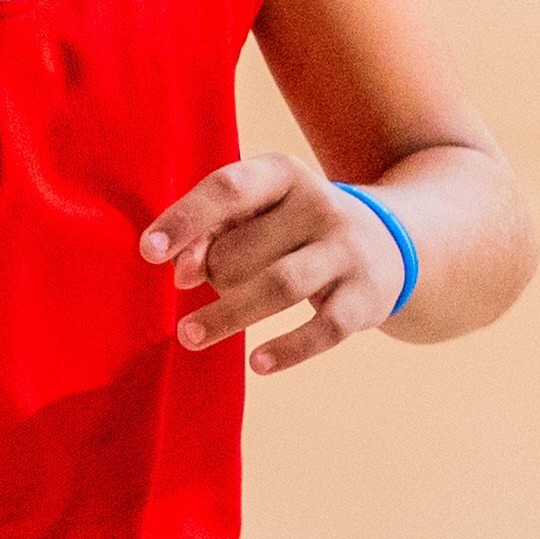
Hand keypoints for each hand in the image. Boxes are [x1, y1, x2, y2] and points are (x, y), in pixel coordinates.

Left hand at [144, 155, 403, 372]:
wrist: (391, 242)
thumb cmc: (290, 229)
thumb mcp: (253, 215)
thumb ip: (208, 233)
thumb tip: (181, 271)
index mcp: (283, 175)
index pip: (228, 189)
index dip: (185, 219)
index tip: (148, 251)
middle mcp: (320, 205)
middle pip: (242, 250)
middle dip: (212, 274)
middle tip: (208, 281)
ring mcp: (347, 250)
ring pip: (279, 285)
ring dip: (228, 315)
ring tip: (189, 335)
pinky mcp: (365, 295)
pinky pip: (324, 328)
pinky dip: (289, 349)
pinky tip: (256, 364)